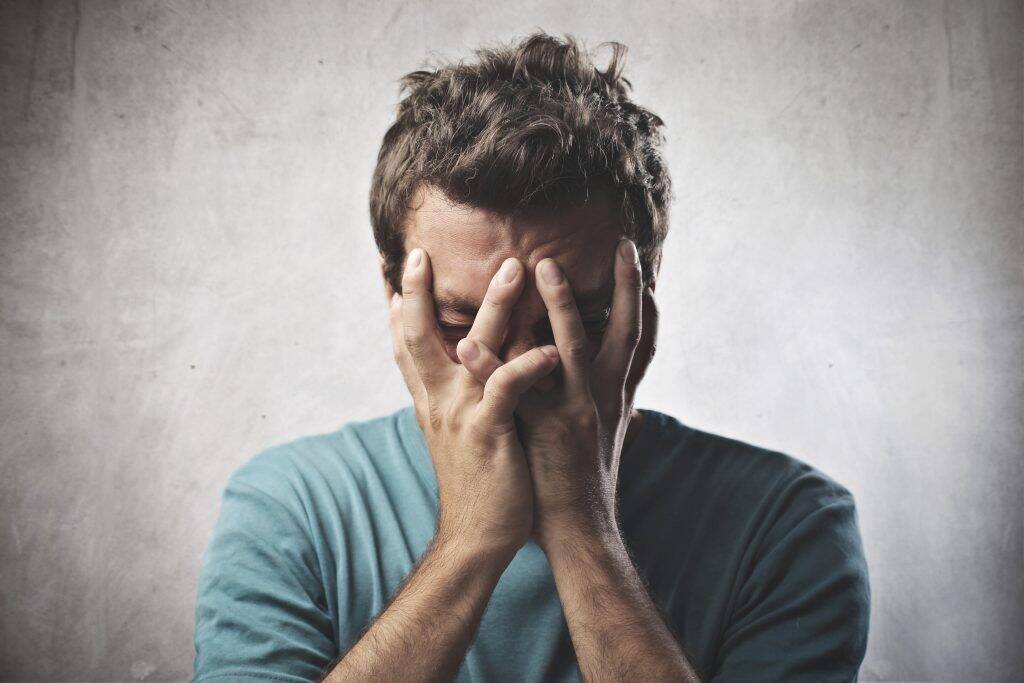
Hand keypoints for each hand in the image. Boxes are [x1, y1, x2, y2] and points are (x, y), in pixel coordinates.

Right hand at [386, 248, 560, 556]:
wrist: (477, 536)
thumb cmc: (476, 479)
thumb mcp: (453, 431)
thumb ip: (450, 394)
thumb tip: (455, 365)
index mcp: (431, 398)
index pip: (404, 342)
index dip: (396, 303)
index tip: (394, 264)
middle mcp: (438, 400)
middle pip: (418, 335)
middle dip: (419, 292)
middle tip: (423, 253)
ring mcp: (462, 414)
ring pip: (473, 348)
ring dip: (494, 305)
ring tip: (516, 267)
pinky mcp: (489, 434)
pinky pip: (507, 390)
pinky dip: (525, 365)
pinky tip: (548, 347)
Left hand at [456, 239, 657, 548]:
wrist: (579, 532)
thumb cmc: (584, 481)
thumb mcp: (604, 435)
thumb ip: (609, 404)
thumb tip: (626, 392)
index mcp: (615, 396)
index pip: (639, 339)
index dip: (644, 301)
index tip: (642, 263)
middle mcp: (603, 398)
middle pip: (624, 333)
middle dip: (626, 287)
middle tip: (626, 246)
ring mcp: (576, 412)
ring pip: (571, 349)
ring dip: (559, 305)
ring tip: (539, 266)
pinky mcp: (545, 432)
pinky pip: (513, 391)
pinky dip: (489, 365)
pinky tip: (467, 341)